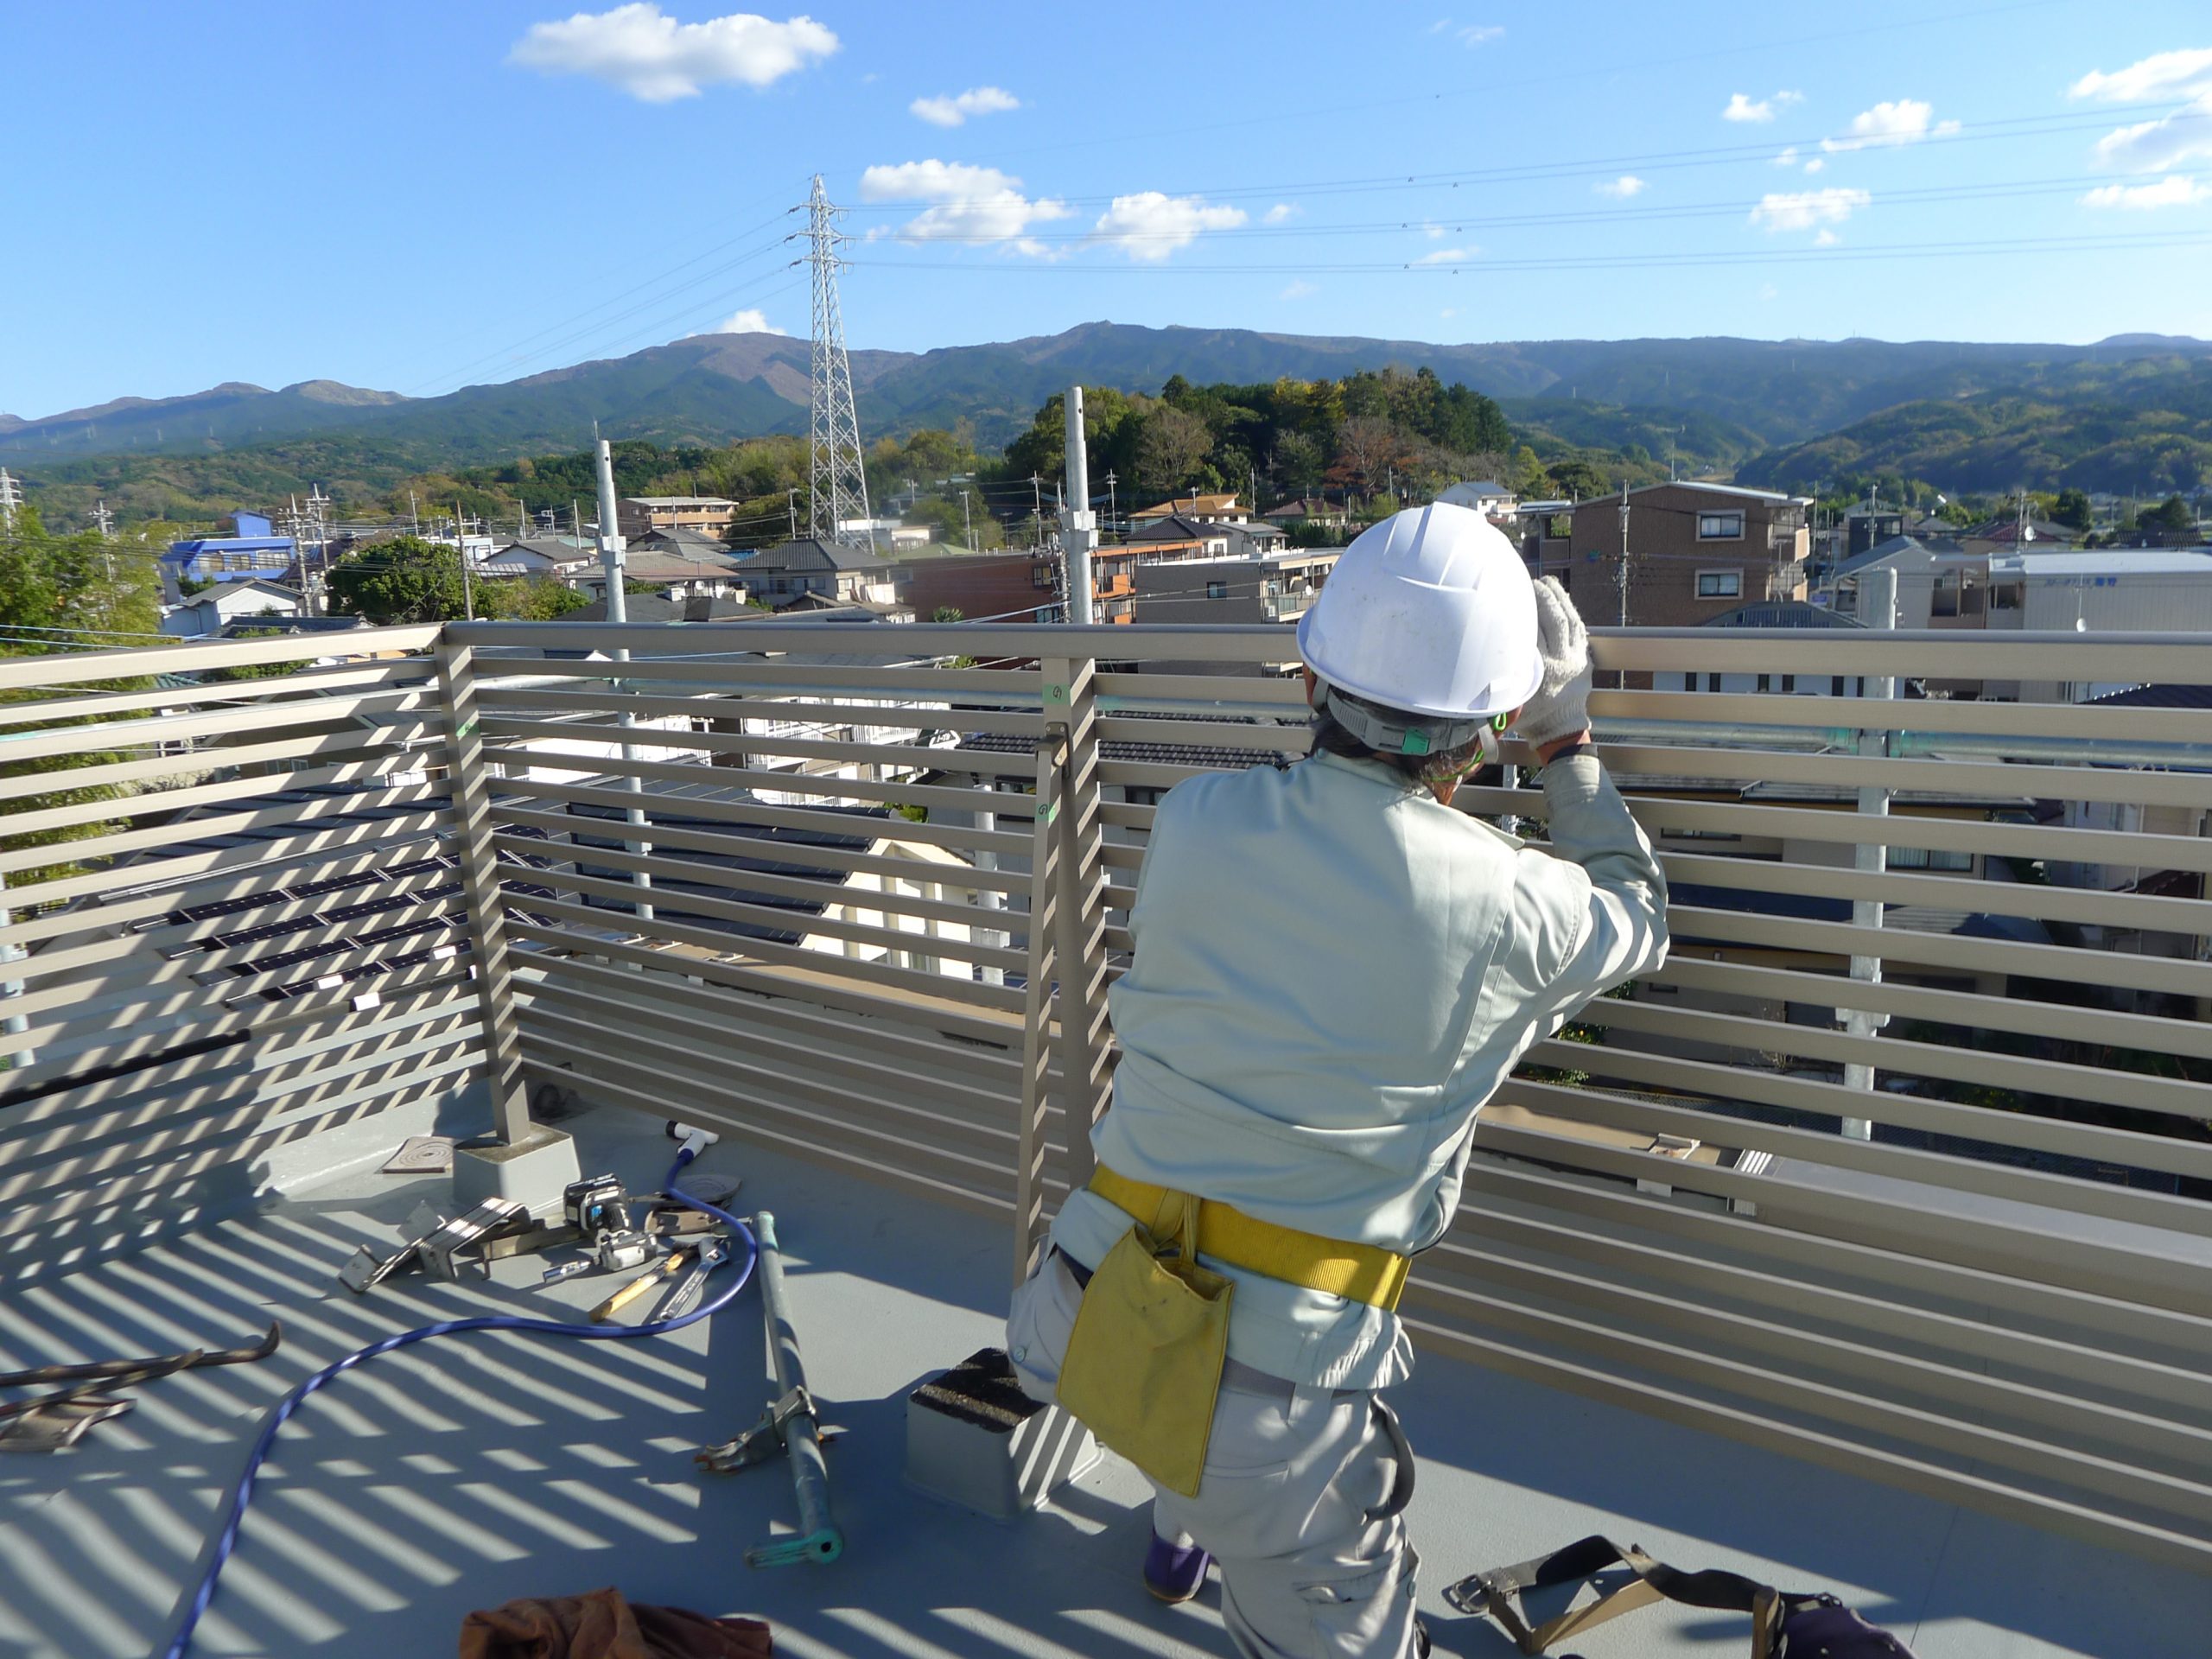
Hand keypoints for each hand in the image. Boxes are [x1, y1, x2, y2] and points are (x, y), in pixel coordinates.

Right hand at [1513, 577, 1591, 748]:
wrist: (1563, 731)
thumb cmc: (1532, 717)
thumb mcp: (1511, 698)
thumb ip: (1503, 675)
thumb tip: (1488, 652)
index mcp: (1543, 672)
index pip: (1533, 632)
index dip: (1524, 610)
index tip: (1513, 595)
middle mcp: (1563, 662)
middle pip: (1555, 620)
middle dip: (1544, 597)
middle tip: (1531, 582)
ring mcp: (1577, 659)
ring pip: (1571, 621)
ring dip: (1559, 599)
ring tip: (1548, 583)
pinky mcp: (1585, 659)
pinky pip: (1580, 630)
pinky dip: (1570, 612)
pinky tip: (1562, 601)